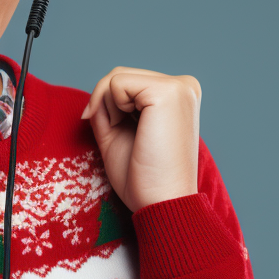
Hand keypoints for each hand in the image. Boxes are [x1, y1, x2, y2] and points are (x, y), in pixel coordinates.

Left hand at [80, 67, 200, 212]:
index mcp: (176, 96)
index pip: (126, 82)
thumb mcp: (118, 134)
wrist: (161, 202)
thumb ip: (107, 108)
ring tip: (133, 137)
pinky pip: (116, 83)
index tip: (117, 135)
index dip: (108, 108)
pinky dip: (111, 108)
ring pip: (115, 77)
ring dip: (108, 110)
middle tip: (125, 140)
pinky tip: (134, 131)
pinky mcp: (168, 92)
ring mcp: (179, 87)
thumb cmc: (142, 176)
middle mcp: (183, 86)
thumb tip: (94, 95)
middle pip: (118, 75)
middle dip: (106, 108)